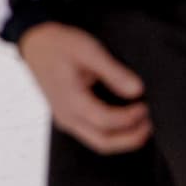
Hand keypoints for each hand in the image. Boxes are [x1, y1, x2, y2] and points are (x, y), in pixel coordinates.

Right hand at [18, 22, 150, 154]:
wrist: (36, 43)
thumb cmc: (58, 45)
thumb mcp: (88, 51)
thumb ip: (114, 72)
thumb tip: (137, 90)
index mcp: (71, 100)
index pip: (107, 121)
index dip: (131, 117)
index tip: (145, 105)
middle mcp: (66, 115)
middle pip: (103, 142)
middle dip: (131, 138)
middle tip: (150, 125)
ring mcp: (65, 118)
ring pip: (98, 141)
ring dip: (123, 139)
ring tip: (141, 125)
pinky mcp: (68, 115)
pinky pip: (92, 134)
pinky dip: (112, 133)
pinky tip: (124, 121)